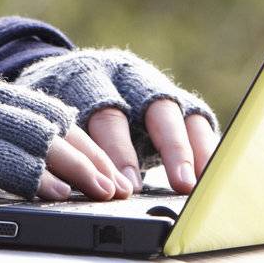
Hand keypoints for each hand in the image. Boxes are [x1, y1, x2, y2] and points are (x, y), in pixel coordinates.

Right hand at [0, 63, 132, 214]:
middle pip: (45, 119)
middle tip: (118, 183)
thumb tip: (24, 155)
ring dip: (75, 168)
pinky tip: (57, 193)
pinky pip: (3, 160)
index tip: (103, 162)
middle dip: (87, 155)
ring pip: (34, 136)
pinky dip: (37, 177)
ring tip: (102, 191)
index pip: (38, 106)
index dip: (75, 137)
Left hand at [16, 48, 218, 192]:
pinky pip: (198, 122)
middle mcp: (127, 78)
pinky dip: (206, 149)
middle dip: (171, 146)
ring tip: (201, 185)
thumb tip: (73, 188)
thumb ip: (64, 145)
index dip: (118, 151)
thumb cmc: (58, 104)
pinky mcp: (176, 101)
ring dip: (193, 151)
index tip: (125, 187)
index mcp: (89, 77)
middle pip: (154, 108)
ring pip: (181, 113)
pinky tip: (212, 176)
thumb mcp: (50, 117)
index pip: (107, 113)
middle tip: (181, 183)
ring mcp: (155, 87)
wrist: (69, 75)